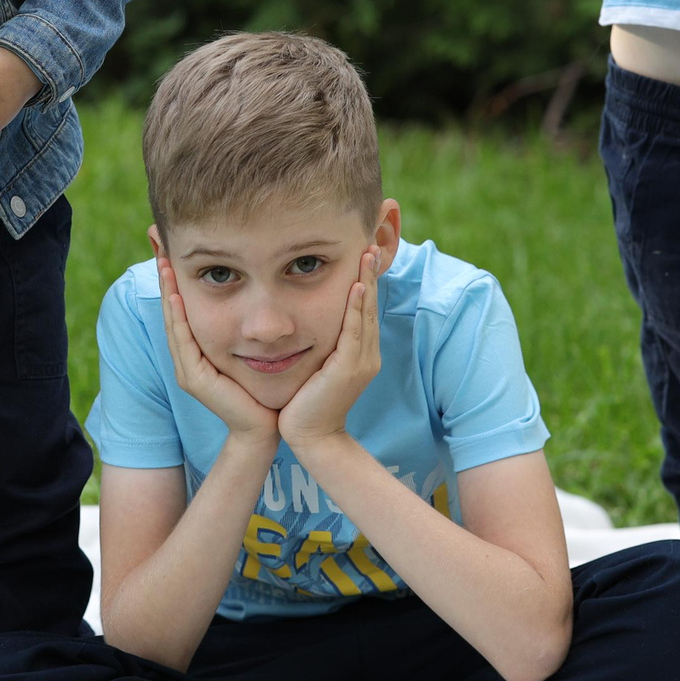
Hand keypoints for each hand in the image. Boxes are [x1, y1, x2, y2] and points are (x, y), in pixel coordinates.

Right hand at [156, 257, 279, 442]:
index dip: (176, 274)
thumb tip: (256, 292)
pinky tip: (175, 296)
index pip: (183, 303)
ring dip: (167, 290)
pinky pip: (183, 341)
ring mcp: (188, 368)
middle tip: (158, 240)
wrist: (266, 426)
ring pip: (174, 321)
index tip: (172, 243)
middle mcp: (188, 356)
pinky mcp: (195, 379)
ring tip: (163, 261)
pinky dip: (178, 317)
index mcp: (199, 347)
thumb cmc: (265, 386)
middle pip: (172, 307)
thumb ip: (249, 323)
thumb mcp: (255, 347)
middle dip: (165, 273)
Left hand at [277, 251, 383, 453]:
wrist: (311, 437)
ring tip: (368, 254)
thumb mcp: (317, 367)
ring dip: (367, 281)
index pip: (362, 309)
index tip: (364, 253)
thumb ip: (321, 345)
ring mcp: (361, 360)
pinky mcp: (350, 367)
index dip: (365, 281)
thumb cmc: (307, 403)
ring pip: (365, 313)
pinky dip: (356, 307)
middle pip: (369, 305)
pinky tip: (357, 286)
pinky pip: (355, 331)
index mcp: (360, 352)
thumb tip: (308, 321)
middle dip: (370, 273)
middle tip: (372, 243)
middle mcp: (367, 353)